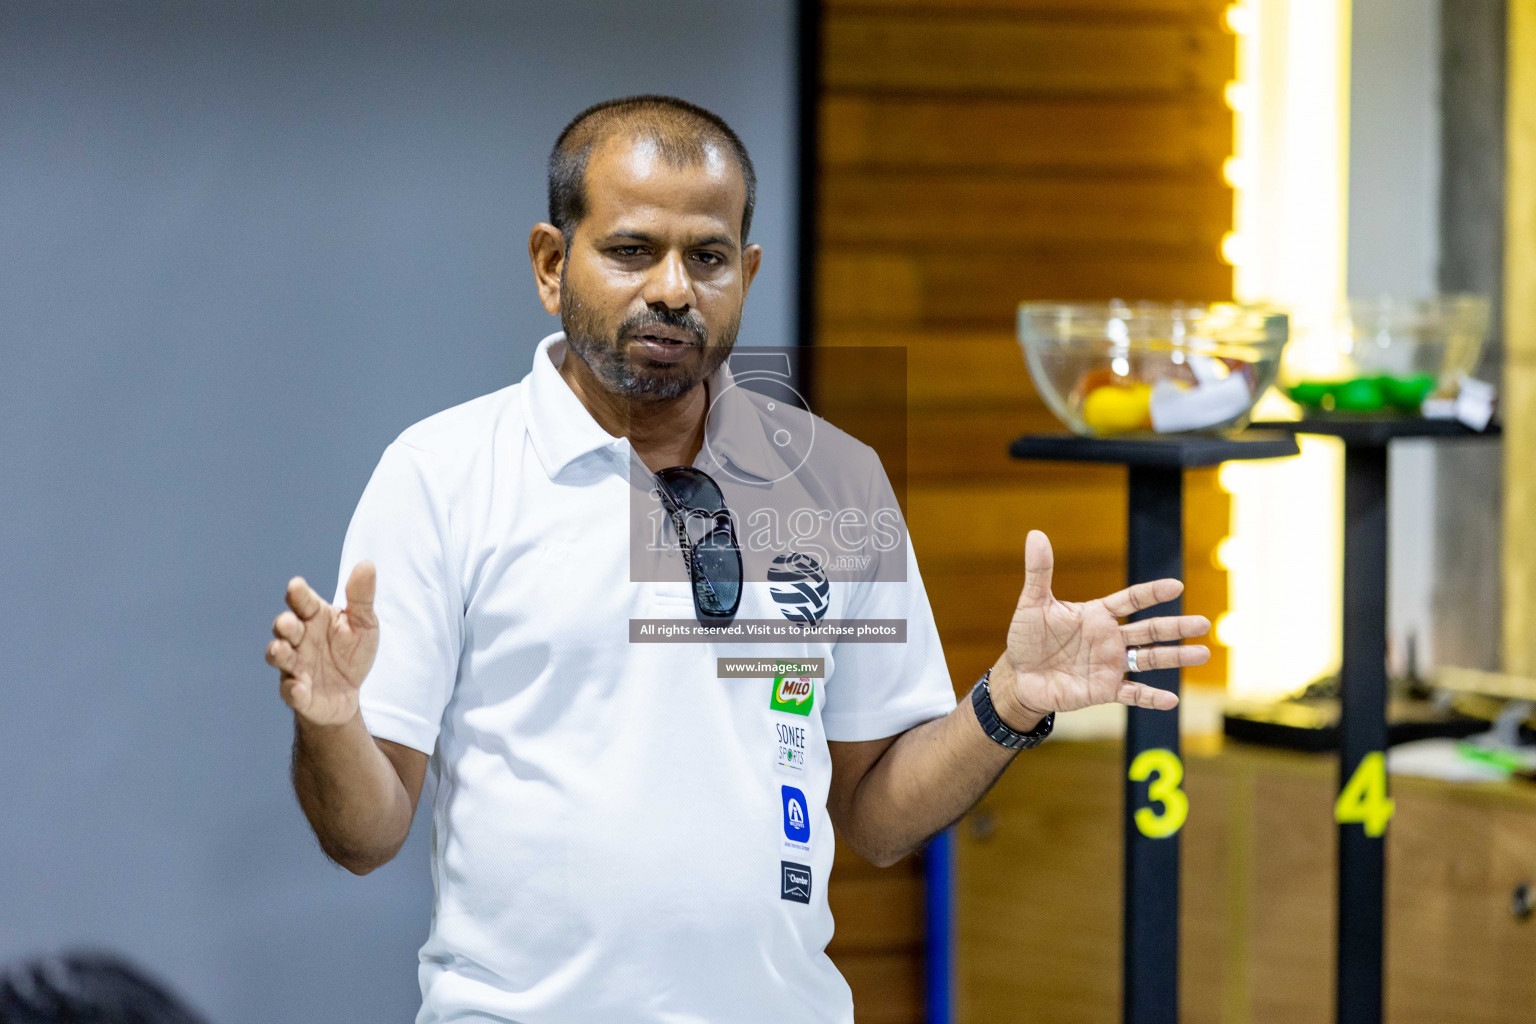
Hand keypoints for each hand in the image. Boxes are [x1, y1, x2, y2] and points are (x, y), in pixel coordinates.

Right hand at [265, 562, 378, 726]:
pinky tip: (299, 689)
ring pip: (279, 656)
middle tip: (287, 622)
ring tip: (280, 649)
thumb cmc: (351, 652)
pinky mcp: (297, 693)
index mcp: (314, 617)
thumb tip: (367, 564)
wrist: (348, 692)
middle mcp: (299, 639)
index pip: (303, 601)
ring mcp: (295, 665)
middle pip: (286, 628)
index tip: (296, 586)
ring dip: (278, 653)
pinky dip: (293, 690)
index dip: (299, 594)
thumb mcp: (363, 623)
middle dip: (284, 625)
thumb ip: (361, 597)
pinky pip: (291, 691)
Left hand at [991, 531, 1209, 725]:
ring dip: (1175, 657)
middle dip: (1176, 627)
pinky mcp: (1104, 690)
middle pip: (1149, 630)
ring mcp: (1110, 665)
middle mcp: (1110, 638)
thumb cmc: (1027, 638)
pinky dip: (1151, 697)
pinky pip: (1133, 693)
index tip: (1176, 586)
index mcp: (1098, 615)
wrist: (1020, 677)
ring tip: (1202, 653)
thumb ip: (1039, 572)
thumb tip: (1035, 534)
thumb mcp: (1032, 604)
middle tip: (1203, 623)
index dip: (1152, 593)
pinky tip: (1171, 700)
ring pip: (1149, 659)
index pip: (1131, 600)